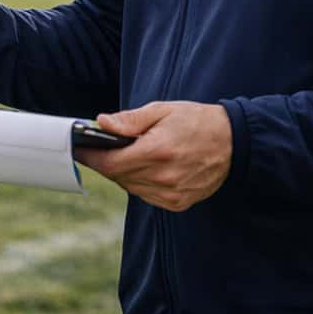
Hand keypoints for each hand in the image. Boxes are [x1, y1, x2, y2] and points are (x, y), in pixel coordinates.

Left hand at [74, 101, 232, 211]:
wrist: (233, 142)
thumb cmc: (196, 121)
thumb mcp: (162, 111)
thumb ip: (129, 120)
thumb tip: (101, 123)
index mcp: (157, 151)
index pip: (111, 163)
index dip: (90, 157)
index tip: (78, 149)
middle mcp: (163, 177)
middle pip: (117, 176)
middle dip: (105, 162)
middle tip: (97, 148)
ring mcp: (171, 194)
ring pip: (130, 187)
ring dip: (121, 173)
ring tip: (123, 155)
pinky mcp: (178, 203)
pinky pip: (146, 196)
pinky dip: (138, 183)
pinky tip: (144, 167)